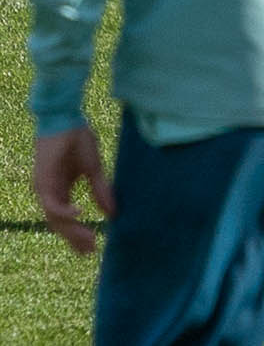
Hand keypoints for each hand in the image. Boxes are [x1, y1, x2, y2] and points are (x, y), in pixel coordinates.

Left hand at [34, 125, 113, 256]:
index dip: (78, 234)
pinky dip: (65, 212)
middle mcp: (49, 193)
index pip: (67, 219)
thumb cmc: (78, 140)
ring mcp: (44, 188)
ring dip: (71, 231)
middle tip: (90, 252)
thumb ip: (101, 191)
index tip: (93, 247)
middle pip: (59, 224)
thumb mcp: (94, 169)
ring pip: (54, 219)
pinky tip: (80, 214)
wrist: (66, 119)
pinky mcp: (43, 181)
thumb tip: (112, 213)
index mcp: (60, 190)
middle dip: (75, 239)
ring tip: (89, 240)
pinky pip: (52, 204)